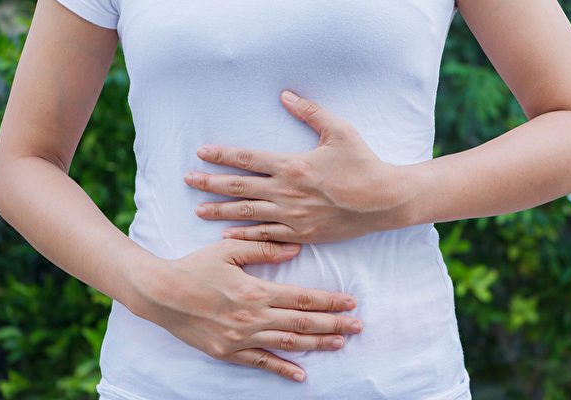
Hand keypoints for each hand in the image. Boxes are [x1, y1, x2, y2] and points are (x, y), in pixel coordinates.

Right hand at [128, 239, 362, 381]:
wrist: (161, 294)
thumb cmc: (195, 267)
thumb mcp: (228, 250)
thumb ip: (263, 248)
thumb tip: (296, 250)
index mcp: (256, 291)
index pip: (303, 299)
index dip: (330, 302)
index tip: (350, 303)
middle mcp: (253, 318)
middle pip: (302, 324)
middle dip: (334, 325)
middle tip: (358, 327)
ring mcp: (241, 339)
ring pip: (287, 344)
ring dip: (316, 345)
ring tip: (340, 344)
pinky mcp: (228, 352)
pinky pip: (260, 363)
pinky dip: (282, 369)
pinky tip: (301, 375)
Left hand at [184, 90, 412, 242]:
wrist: (383, 201)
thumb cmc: (363, 163)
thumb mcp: (339, 130)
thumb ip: (310, 112)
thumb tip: (285, 95)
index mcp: (292, 165)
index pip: (247, 159)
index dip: (222, 155)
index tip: (201, 153)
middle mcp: (286, 192)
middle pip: (239, 187)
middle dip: (210, 183)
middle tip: (188, 180)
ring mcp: (292, 216)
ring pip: (247, 213)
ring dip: (220, 212)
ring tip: (197, 210)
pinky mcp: (301, 234)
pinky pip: (266, 235)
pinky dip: (244, 235)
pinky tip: (226, 236)